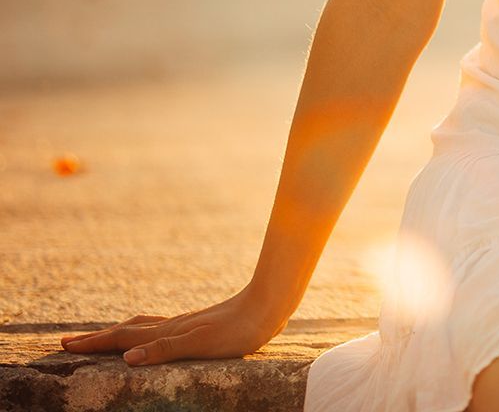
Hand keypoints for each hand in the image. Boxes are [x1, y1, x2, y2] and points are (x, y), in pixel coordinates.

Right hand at [58, 284, 285, 365]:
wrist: (269, 305)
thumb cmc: (238, 329)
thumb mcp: (200, 344)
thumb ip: (164, 349)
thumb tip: (126, 357)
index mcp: (167, 332)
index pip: (122, 337)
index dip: (94, 342)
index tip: (64, 345)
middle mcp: (172, 326)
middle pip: (127, 330)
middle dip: (97, 338)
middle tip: (68, 342)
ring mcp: (185, 324)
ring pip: (143, 328)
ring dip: (118, 333)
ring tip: (103, 337)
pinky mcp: (200, 326)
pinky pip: (161, 329)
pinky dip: (144, 333)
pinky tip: (152, 336)